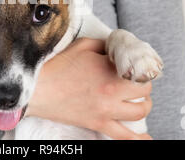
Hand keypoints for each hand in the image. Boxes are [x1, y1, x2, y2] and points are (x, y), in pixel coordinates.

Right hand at [26, 38, 152, 139]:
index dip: (139, 68)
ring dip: (143, 106)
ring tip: (138, 102)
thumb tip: (117, 48)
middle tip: (136, 84)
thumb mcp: (83, 46)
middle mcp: (111, 90)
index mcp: (108, 68)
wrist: (38, 88)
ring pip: (139, 111)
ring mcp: (106, 109)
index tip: (136, 69)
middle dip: (143, 86)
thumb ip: (105, 45)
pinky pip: (124, 136)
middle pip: (144, 90)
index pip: (138, 69)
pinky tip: (147, 139)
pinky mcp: (98, 123)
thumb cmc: (57, 65)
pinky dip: (139, 139)